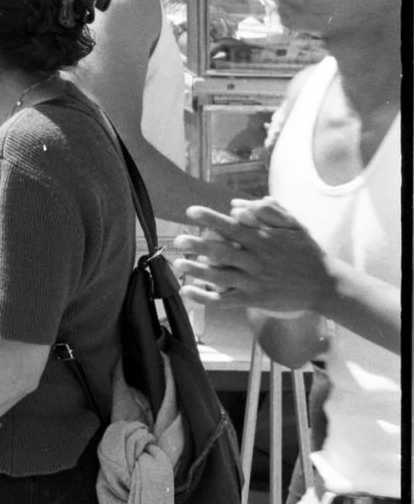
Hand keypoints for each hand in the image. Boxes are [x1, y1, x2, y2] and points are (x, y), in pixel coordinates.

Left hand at [171, 202, 333, 317]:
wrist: (325, 285)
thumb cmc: (307, 252)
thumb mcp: (294, 226)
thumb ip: (268, 212)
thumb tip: (237, 204)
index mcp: (263, 240)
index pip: (233, 227)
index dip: (211, 219)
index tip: (191, 211)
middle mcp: (256, 260)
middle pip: (223, 251)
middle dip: (199, 245)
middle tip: (178, 240)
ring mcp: (254, 281)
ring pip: (221, 276)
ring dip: (198, 270)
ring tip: (178, 264)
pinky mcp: (255, 299)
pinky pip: (226, 299)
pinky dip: (206, 297)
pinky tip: (187, 291)